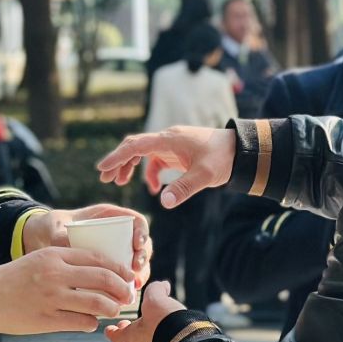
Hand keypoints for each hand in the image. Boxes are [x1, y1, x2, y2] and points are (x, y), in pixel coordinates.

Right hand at [0, 245, 137, 335]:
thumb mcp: (38, 260)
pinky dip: (92, 323)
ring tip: (113, 311)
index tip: (129, 277)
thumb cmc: (12, 279)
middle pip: (103, 280)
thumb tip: (97, 273)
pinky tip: (90, 323)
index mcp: (54, 256)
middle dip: (122, 290)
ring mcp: (52, 298)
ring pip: (97, 303)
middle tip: (128, 297)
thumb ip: (65, 263)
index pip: (98, 258)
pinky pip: (82, 322)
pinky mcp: (47, 320)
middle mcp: (56, 274)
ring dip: (111, 308)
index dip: (119, 269)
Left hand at [20, 204, 153, 289]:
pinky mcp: (111, 267)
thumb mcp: (55, 229)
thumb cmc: (51, 228)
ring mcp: (116, 250)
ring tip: (134, 285)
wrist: (43, 241)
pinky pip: (126, 274)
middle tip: (135, 270)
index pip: (136, 222)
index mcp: (109, 217)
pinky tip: (128, 293)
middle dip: (143, 258)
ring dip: (140, 274)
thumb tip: (67, 244)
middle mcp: (118, 233)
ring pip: (137, 261)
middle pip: (142, 245)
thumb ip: (59, 235)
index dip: (142, 233)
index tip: (137, 245)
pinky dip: (130, 283)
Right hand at [97, 126, 237, 208]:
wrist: (240, 151)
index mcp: (168, 140)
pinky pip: (157, 160)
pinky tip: (155, 189)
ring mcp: (172, 145)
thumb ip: (183, 188)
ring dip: (130, 166)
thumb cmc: (223, 158)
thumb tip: (162, 202)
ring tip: (119, 182)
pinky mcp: (178, 152)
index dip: (117, 157)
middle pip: (134, 147)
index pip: (135, 146)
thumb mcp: (204, 175)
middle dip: (118, 162)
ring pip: (143, 153)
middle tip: (104, 178)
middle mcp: (167, 139)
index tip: (102, 168)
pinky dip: (151, 173)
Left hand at [105, 281, 186, 341]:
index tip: (110, 328)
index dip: (112, 331)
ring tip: (152, 329)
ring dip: (146, 339)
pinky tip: (169, 335)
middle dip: (128, 336)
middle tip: (130, 327)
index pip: (114, 336)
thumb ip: (155, 290)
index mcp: (129, 338)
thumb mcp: (155, 299)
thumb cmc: (164, 326)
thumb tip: (162, 286)